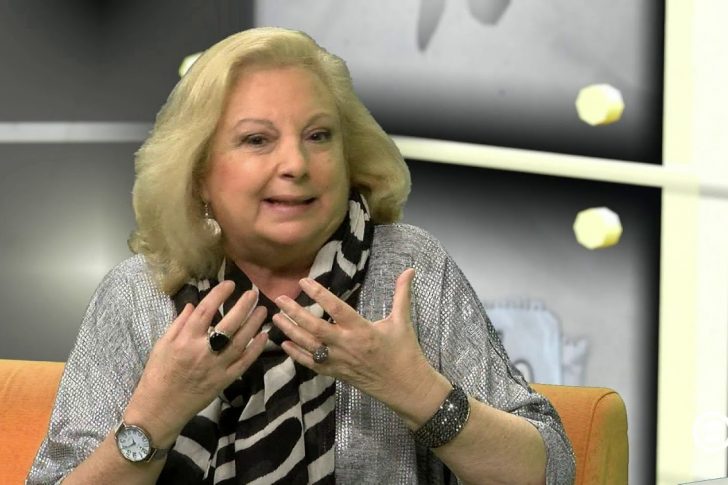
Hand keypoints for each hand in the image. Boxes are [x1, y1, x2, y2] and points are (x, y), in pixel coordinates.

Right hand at [124, 281, 267, 444]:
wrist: (159, 409)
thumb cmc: (157, 374)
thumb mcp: (161, 345)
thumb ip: (179, 323)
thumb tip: (195, 304)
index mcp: (185, 339)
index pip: (206, 310)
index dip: (219, 294)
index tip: (230, 283)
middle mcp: (203, 351)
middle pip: (229, 324)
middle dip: (243, 306)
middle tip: (254, 293)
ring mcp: (216, 366)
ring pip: (241, 341)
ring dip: (254, 324)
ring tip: (263, 310)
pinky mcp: (225, 381)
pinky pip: (244, 363)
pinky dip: (256, 349)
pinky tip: (264, 336)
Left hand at [272, 269, 448, 423]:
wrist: (405, 387)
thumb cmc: (405, 352)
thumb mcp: (402, 321)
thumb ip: (401, 294)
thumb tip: (410, 270)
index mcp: (362, 330)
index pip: (336, 308)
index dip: (319, 294)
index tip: (303, 281)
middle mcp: (346, 345)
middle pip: (315, 327)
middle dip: (295, 313)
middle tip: (279, 299)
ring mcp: (339, 361)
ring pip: (308, 346)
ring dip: (290, 331)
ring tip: (275, 318)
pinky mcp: (336, 373)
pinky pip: (311, 364)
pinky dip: (296, 354)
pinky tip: (284, 344)